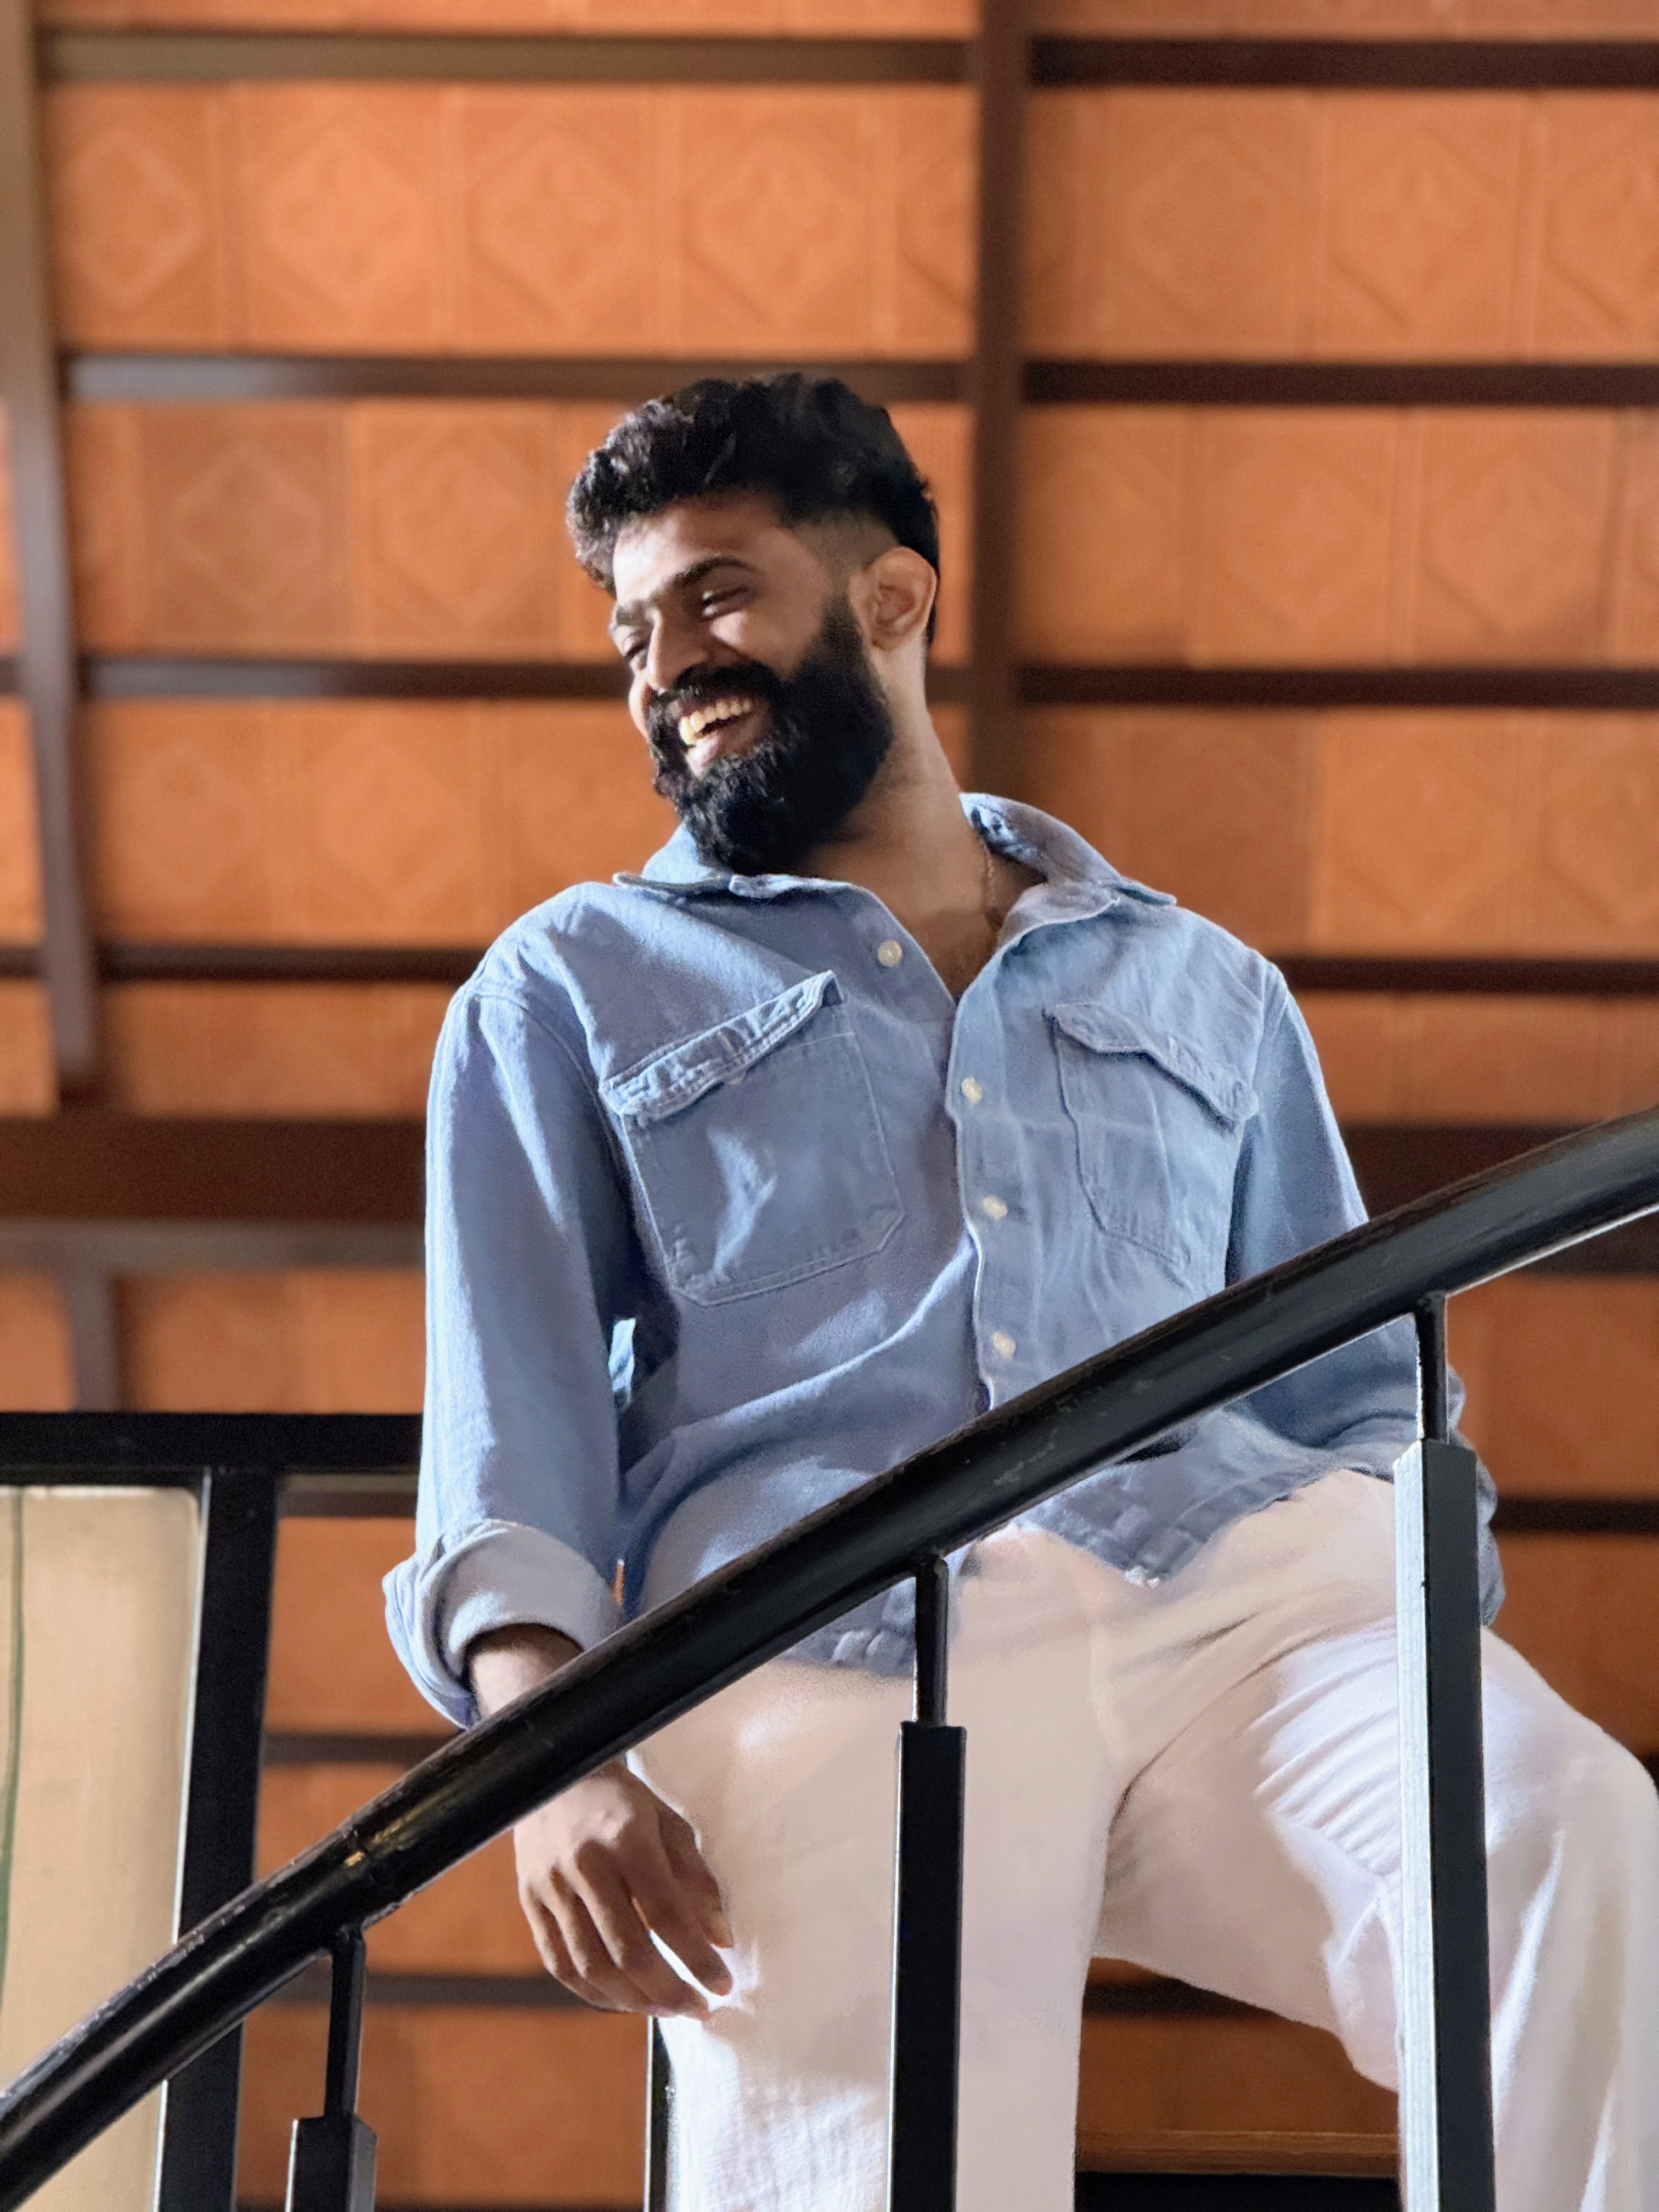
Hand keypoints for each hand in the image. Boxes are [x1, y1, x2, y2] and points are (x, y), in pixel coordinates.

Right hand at [512, 1759, 733, 2015]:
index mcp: (626, 1840)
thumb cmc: (622, 1800)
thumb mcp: (669, 1823)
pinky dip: (593, 1993)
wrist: (554, 1771)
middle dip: (668, 1990)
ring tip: (666, 2010)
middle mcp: (585, 1867)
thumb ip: (696, 1879)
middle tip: (698, 2008)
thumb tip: (720, 1938)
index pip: (666, 1915)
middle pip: (628, 1951)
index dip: (696, 1958)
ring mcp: (551, 1887)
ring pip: (592, 1966)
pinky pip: (560, 1964)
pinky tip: (622, 2001)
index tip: (723, 1985)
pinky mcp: (529, 1901)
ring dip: (634, 2001)